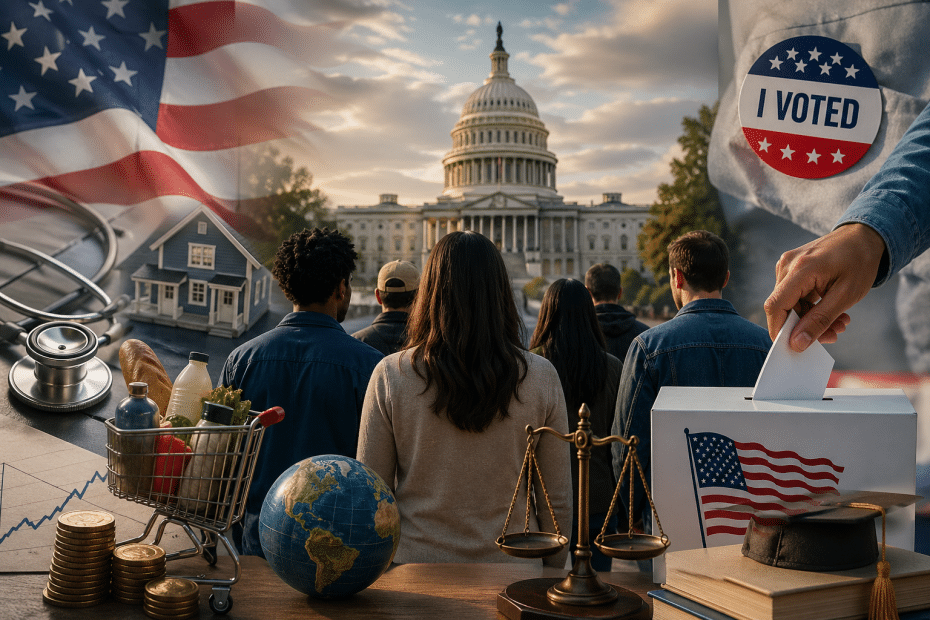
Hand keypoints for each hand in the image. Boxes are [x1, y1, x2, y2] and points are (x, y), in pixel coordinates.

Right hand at [763, 223, 885, 351]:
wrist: (863, 236)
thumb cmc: (859, 262)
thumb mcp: (846, 296)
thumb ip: (819, 321)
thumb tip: (796, 344)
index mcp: (800, 269)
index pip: (776, 306)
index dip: (779, 330)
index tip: (793, 347)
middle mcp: (787, 265)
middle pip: (783, 307)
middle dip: (804, 326)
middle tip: (833, 334)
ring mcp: (787, 265)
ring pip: (790, 303)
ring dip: (811, 318)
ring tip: (839, 322)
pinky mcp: (791, 267)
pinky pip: (794, 295)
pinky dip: (811, 307)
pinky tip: (831, 310)